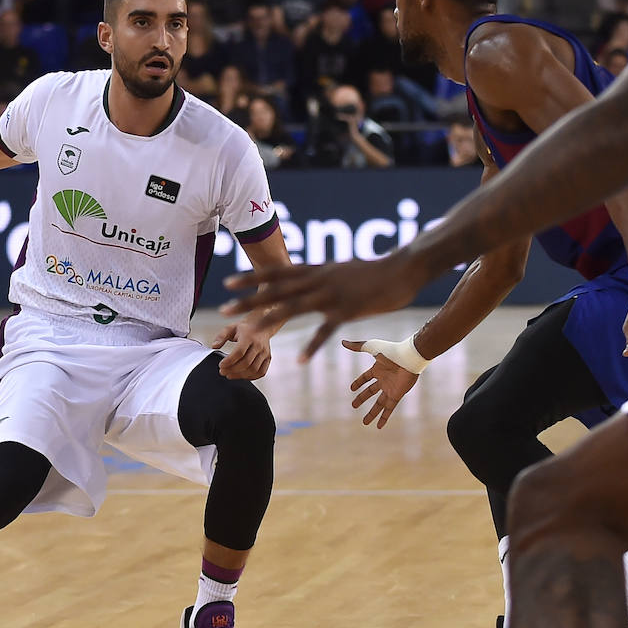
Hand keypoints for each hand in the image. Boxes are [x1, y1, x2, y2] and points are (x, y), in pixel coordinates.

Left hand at [210, 319, 273, 379]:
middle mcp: (259, 345)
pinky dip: (251, 377)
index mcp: (249, 336)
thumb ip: (221, 336)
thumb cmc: (244, 328)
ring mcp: (265, 353)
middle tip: (222, 372)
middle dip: (232, 370)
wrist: (261, 326)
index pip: (239, 352)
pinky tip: (241, 376)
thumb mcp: (230, 328)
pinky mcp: (268, 358)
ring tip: (230, 375)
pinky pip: (261, 372)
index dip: (229, 361)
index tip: (220, 365)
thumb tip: (214, 346)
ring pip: (254, 369)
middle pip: (246, 363)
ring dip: (240, 375)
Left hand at [222, 252, 425, 360]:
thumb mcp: (344, 268)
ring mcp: (332, 295)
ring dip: (268, 319)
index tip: (228, 283)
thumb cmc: (376, 270)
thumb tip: (314, 273)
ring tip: (247, 332)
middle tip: (224, 309)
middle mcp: (319, 280)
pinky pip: (326, 330)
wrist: (403, 268)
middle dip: (249, 299)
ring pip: (293, 307)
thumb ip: (326, 274)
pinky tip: (301, 360)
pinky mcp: (348, 310)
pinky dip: (313, 345)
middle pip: (277, 290)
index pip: (279, 272)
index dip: (252, 278)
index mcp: (318, 270)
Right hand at [343, 339, 418, 427]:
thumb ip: (357, 346)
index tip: (351, 389)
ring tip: (364, 422)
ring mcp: (390, 388)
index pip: (365, 378)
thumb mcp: (372, 347)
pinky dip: (384, 417)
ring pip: (379, 404)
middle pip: (370, 392)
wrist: (409, 357)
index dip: (358, 383)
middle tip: (353, 406)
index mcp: (377, 369)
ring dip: (372, 413)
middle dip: (362, 399)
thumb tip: (342, 342)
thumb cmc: (391, 350)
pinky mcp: (397, 395)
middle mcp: (383, 380)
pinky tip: (379, 426)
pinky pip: (389, 408)